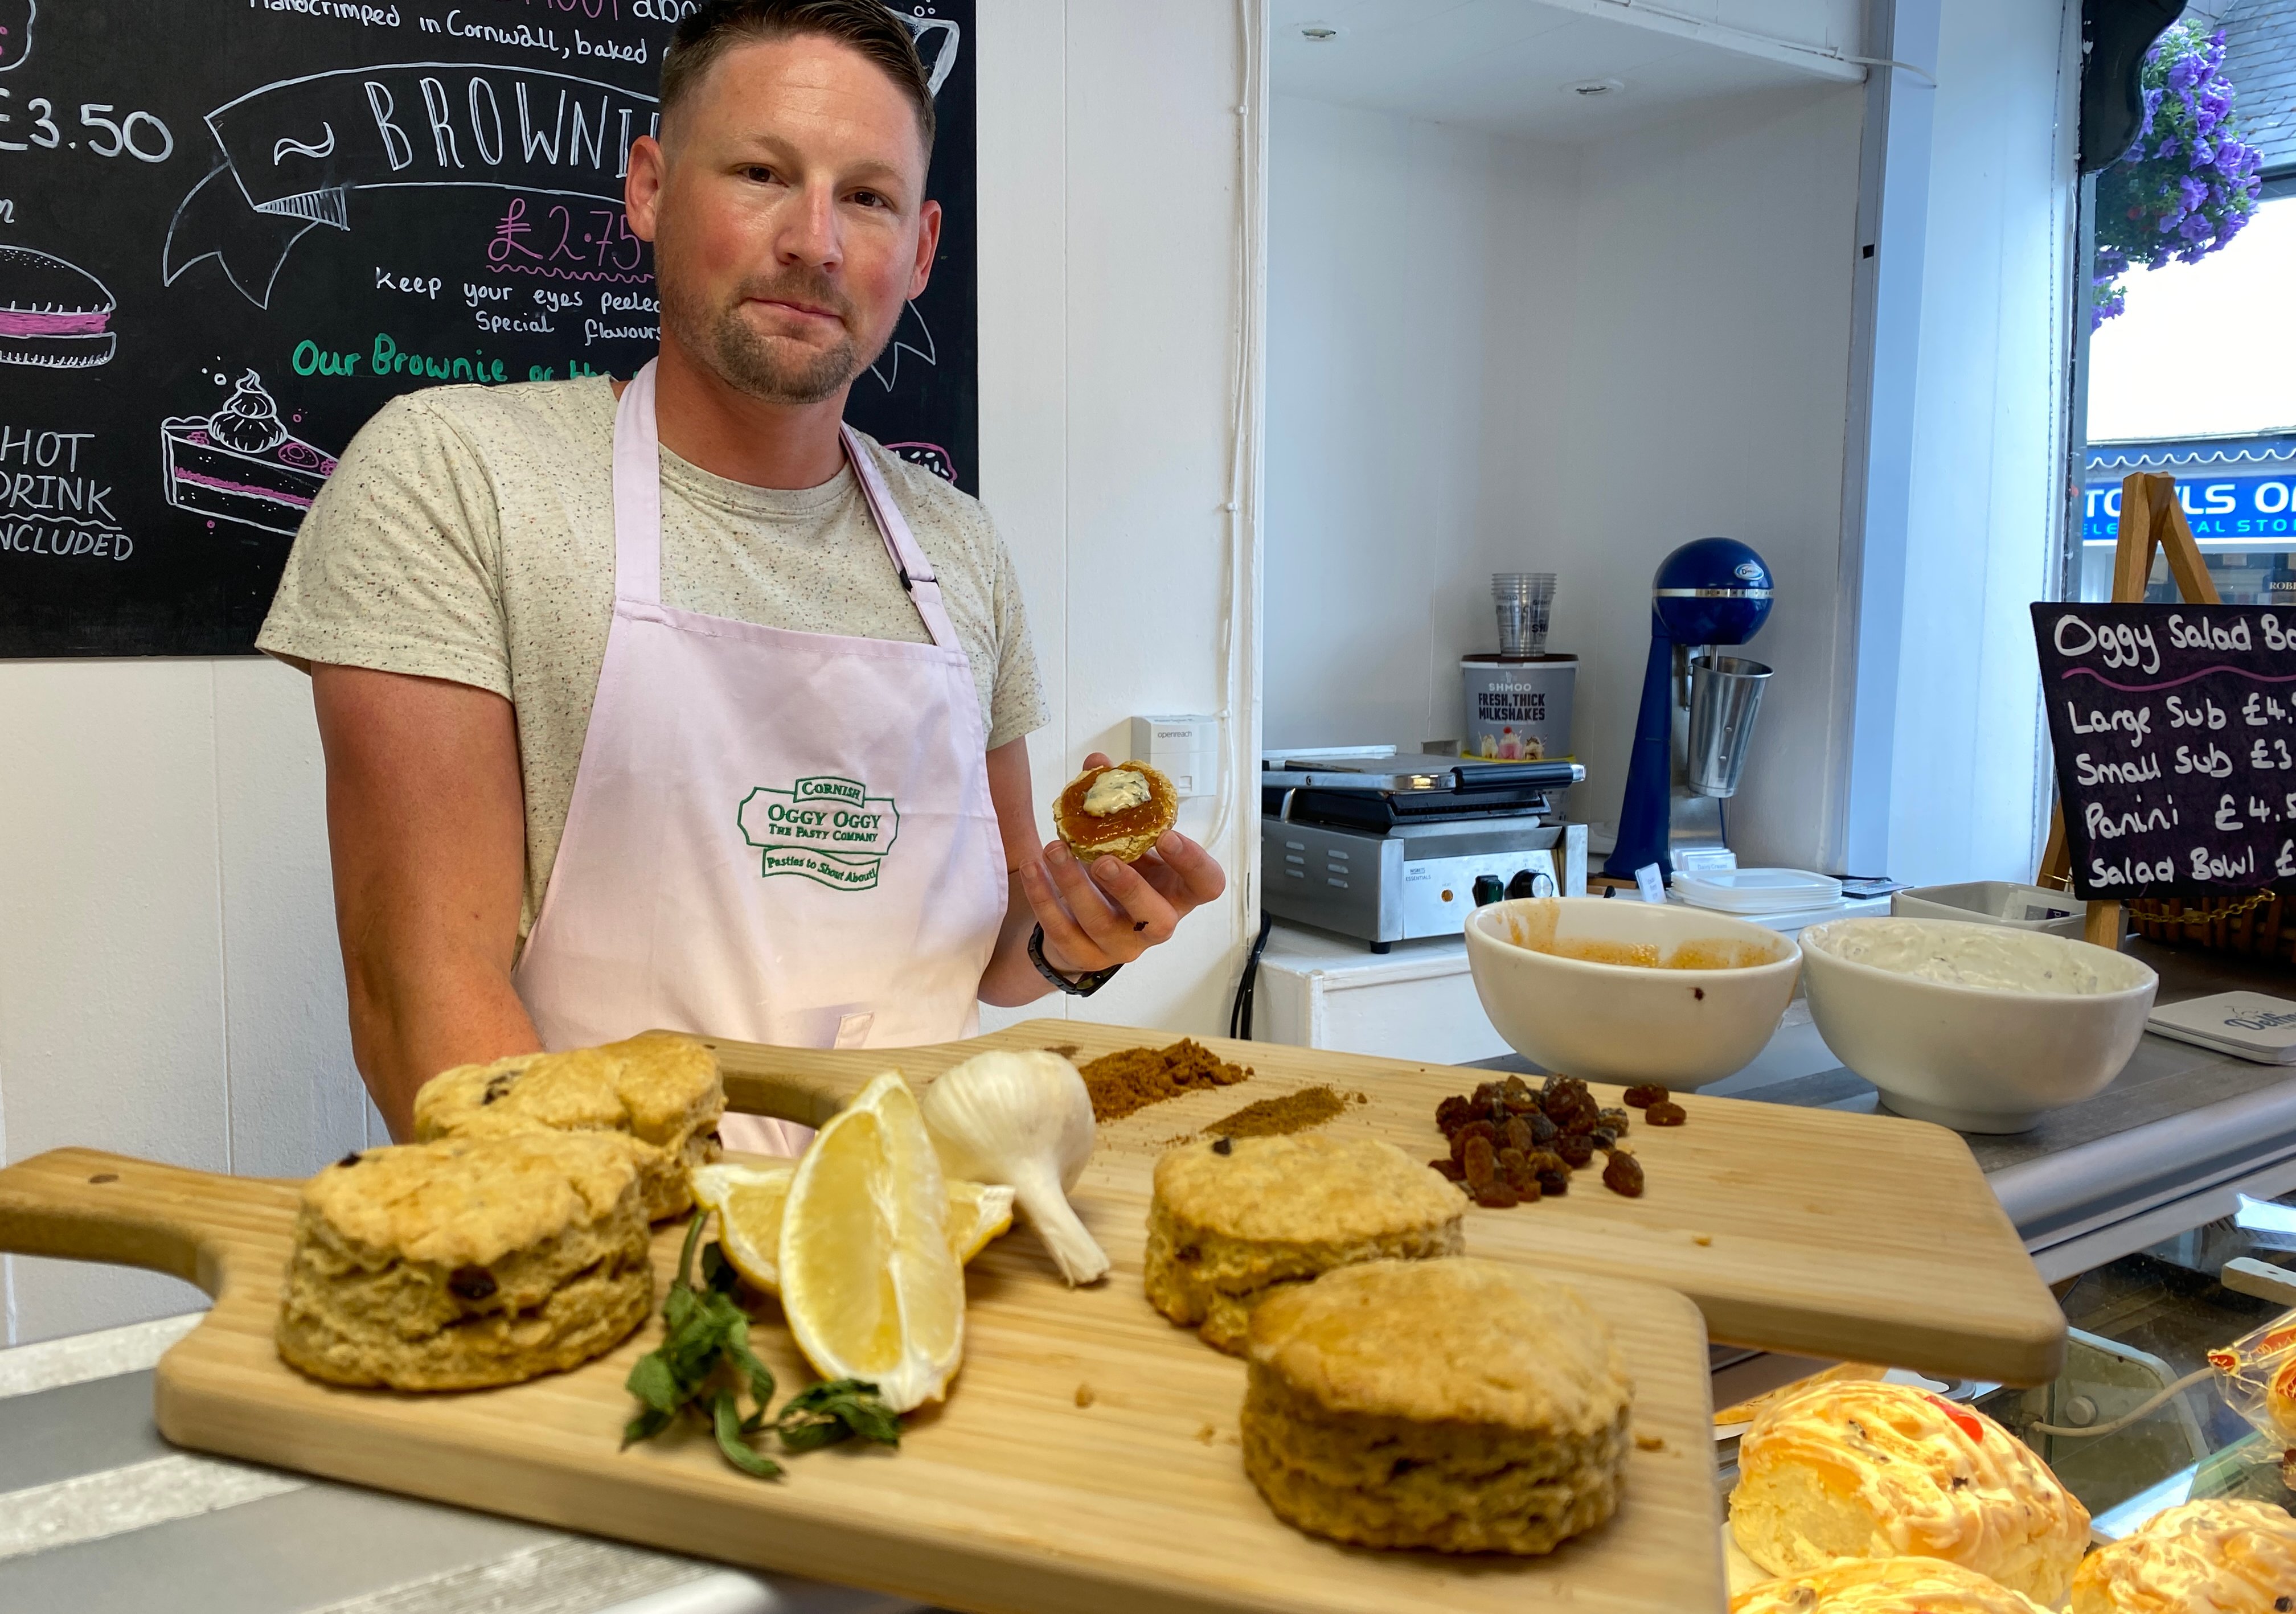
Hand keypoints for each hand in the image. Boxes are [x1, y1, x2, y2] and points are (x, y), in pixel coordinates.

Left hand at [1017, 752, 1226, 974]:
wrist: (1083, 924)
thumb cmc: (1117, 875)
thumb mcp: (1125, 840)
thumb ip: (1116, 802)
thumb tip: (1097, 762)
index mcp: (1178, 892)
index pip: (1207, 885)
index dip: (1194, 864)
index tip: (1167, 836)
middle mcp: (1156, 923)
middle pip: (1158, 919)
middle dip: (1131, 888)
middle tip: (1104, 859)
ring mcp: (1120, 947)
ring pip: (1102, 924)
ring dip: (1075, 885)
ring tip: (1054, 849)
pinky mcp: (1084, 956)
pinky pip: (1062, 931)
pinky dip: (1045, 898)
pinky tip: (1034, 867)